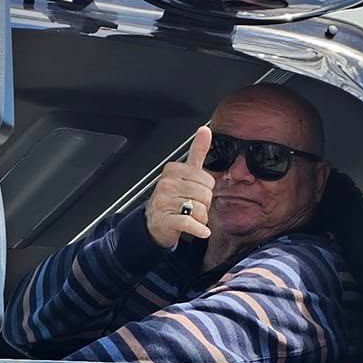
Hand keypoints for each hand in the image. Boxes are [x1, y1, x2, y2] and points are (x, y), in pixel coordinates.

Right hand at [146, 125, 214, 248]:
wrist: (155, 222)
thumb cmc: (173, 197)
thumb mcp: (185, 172)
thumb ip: (197, 151)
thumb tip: (205, 130)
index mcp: (173, 170)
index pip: (207, 179)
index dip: (205, 190)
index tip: (195, 192)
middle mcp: (167, 184)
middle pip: (205, 195)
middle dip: (204, 205)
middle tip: (192, 206)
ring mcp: (165, 202)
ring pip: (200, 210)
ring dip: (201, 218)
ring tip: (191, 216)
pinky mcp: (166, 220)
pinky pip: (190, 223)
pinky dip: (199, 229)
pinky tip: (201, 231)